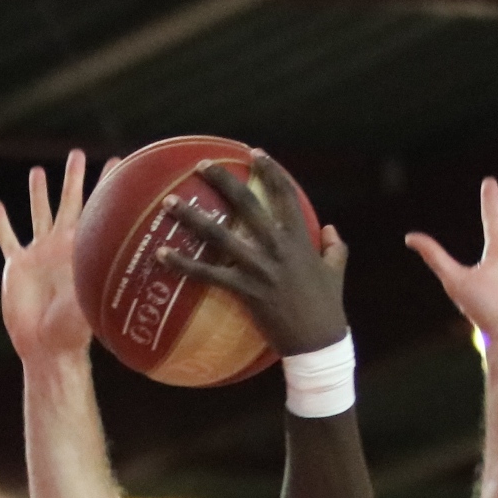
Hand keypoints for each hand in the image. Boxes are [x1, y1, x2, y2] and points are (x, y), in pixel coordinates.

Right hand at [0, 151, 98, 367]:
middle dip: (73, 179)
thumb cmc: (74, 330)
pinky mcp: (17, 267)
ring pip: (37, 215)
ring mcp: (38, 255)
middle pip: (68, 204)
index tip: (119, 162)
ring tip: (38, 171)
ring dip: (37, 193)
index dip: (107, 188)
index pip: (96, 211)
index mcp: (81, 250)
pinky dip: (1, 223)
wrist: (47, 346)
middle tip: (77, 154)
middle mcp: (61, 247)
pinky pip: (7, 239)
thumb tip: (123, 265)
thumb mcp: (89, 299)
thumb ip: (100, 279)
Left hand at [157, 151, 349, 356]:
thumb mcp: (336, 272)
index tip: (254, 153)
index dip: (271, 170)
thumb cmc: (327, 307)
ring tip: (169, 203)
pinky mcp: (244, 291)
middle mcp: (277, 248)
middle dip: (224, 180)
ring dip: (193, 218)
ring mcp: (258, 269)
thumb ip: (335, 247)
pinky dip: (184, 265)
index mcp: (300, 239)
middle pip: (247, 204)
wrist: (317, 343)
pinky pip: (207, 275)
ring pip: (220, 236)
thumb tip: (330, 228)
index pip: (285, 194)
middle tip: (202, 165)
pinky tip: (162, 255)